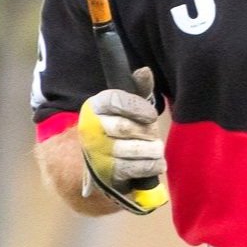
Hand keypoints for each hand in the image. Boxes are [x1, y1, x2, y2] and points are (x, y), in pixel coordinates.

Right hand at [78, 66, 167, 214]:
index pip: (116, 101)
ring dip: (150, 150)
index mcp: (95, 105)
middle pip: (125, 128)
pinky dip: (149, 166)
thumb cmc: (122, 123)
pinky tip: (157, 163)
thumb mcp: (130, 103)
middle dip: (147, 131)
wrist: (104, 158)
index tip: (151, 115)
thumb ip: (140, 87)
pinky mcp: (103, 174)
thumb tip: (145, 71)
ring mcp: (94, 153)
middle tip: (154, 135)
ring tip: (155, 149)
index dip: (137, 108)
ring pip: (130, 149)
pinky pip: (131, 169)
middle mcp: (89, 129)